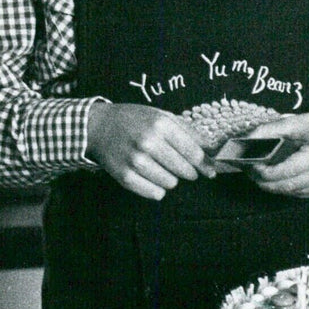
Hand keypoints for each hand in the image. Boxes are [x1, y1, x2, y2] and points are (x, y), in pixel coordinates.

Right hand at [86, 102, 215, 199]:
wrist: (98, 126)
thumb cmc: (134, 120)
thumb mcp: (161, 115)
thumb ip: (187, 131)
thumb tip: (211, 149)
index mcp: (161, 124)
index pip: (193, 152)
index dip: (205, 164)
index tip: (210, 170)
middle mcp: (149, 142)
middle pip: (184, 170)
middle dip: (189, 172)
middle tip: (185, 169)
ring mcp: (135, 160)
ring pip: (170, 183)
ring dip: (171, 179)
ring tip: (160, 168)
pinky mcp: (124, 176)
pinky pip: (155, 194)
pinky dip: (157, 189)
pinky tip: (151, 177)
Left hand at [245, 102, 308, 198]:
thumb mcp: (296, 121)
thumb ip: (270, 130)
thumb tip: (247, 140)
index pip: (285, 172)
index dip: (263, 172)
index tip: (248, 165)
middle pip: (286, 186)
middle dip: (263, 180)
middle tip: (248, 170)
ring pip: (291, 192)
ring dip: (272, 185)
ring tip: (258, 172)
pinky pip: (299, 193)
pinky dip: (285, 186)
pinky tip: (276, 176)